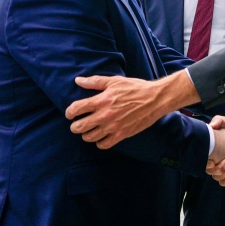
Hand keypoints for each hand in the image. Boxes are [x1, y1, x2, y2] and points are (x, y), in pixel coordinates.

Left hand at [66, 72, 194, 148]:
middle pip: (79, 127)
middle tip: (78, 124)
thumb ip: (95, 82)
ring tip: (90, 130)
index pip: (76, 109)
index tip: (71, 113)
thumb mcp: (115, 81)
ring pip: (89, 137)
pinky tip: (102, 137)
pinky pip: (103, 145)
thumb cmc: (135, 88)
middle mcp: (105, 115)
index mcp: (102, 100)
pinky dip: (99, 143)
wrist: (155, 99)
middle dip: (75, 126)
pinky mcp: (121, 134)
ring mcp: (113, 126)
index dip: (69, 112)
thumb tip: (78, 80)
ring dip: (86, 134)